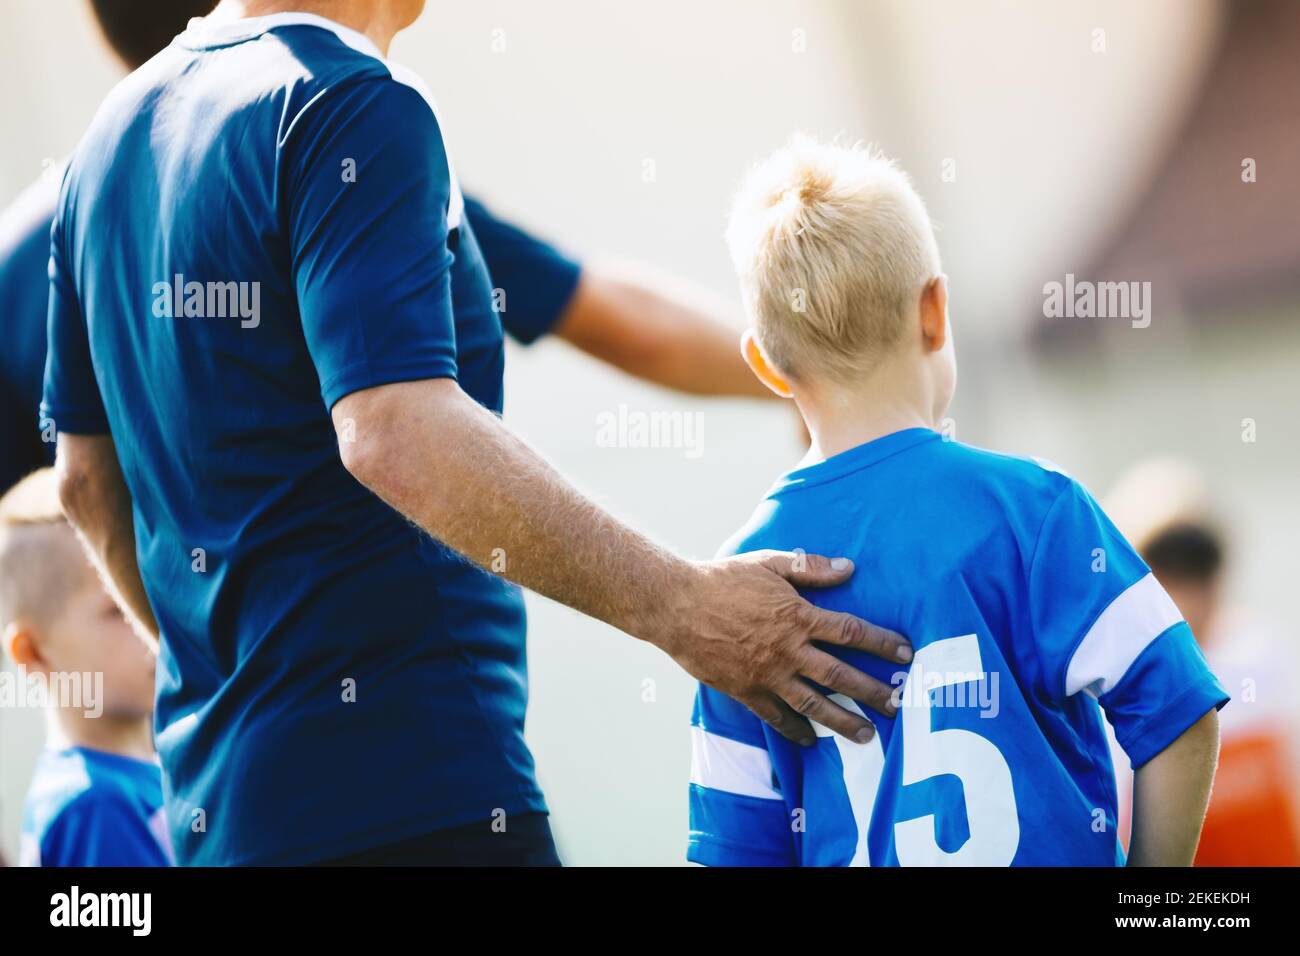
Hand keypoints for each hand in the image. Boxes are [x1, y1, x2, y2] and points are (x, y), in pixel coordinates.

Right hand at [652, 551, 910, 744]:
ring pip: (813, 703)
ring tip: (867, 735)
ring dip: (843, 720)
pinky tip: (811, 741)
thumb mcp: (768, 563)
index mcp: (797, 617)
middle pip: (840, 675)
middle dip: (872, 691)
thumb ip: (809, 567)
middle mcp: (788, 650)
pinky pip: (776, 717)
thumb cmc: (723, 579)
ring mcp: (767, 674)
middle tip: (897, 704)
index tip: (905, 654)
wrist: (676, 605)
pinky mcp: (746, 691)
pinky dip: (795, 731)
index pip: (850, 632)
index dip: (881, 643)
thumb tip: (848, 568)